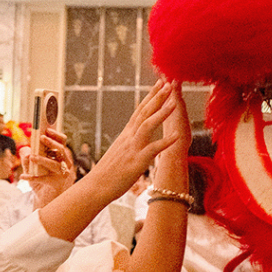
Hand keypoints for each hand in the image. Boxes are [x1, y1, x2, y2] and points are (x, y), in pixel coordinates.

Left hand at [22, 127, 74, 207]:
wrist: (45, 199)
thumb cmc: (41, 180)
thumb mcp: (32, 167)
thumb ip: (28, 158)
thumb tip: (25, 150)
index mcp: (60, 156)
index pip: (62, 142)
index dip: (56, 135)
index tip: (46, 130)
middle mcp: (65, 163)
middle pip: (62, 150)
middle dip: (51, 143)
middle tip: (41, 138)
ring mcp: (62, 174)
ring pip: (54, 164)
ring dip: (43, 159)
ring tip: (32, 157)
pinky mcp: (57, 183)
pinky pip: (44, 179)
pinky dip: (33, 178)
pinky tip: (23, 177)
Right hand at [88, 81, 186, 202]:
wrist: (95, 187)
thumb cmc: (108, 172)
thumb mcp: (120, 151)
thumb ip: (128, 141)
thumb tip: (132, 134)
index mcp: (126, 134)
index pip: (140, 111)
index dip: (150, 96)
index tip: (160, 84)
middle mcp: (129, 137)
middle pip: (144, 113)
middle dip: (157, 98)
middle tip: (168, 83)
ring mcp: (133, 148)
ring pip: (147, 126)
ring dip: (161, 113)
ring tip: (174, 102)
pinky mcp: (137, 161)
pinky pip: (153, 149)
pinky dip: (165, 141)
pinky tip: (177, 136)